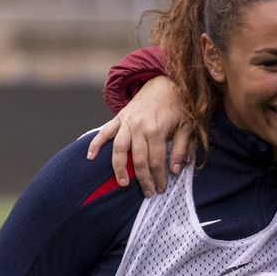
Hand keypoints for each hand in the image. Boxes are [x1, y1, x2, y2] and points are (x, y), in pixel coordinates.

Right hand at [86, 77, 187, 195]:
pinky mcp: (119, 118)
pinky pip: (104, 132)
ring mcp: (127, 122)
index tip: (161, 188)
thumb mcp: (187, 127)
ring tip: (121, 183)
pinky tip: (89, 157)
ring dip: (119, 168)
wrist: (164, 82)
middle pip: (138, 159)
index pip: (156, 161)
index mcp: (157, 130)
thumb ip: (182, 149)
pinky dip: (95, 144)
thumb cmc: (178, 106)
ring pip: (119, 149)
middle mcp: (139, 127)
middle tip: (147, 193)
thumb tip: (175, 170)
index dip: (159, 178)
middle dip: (142, 179)